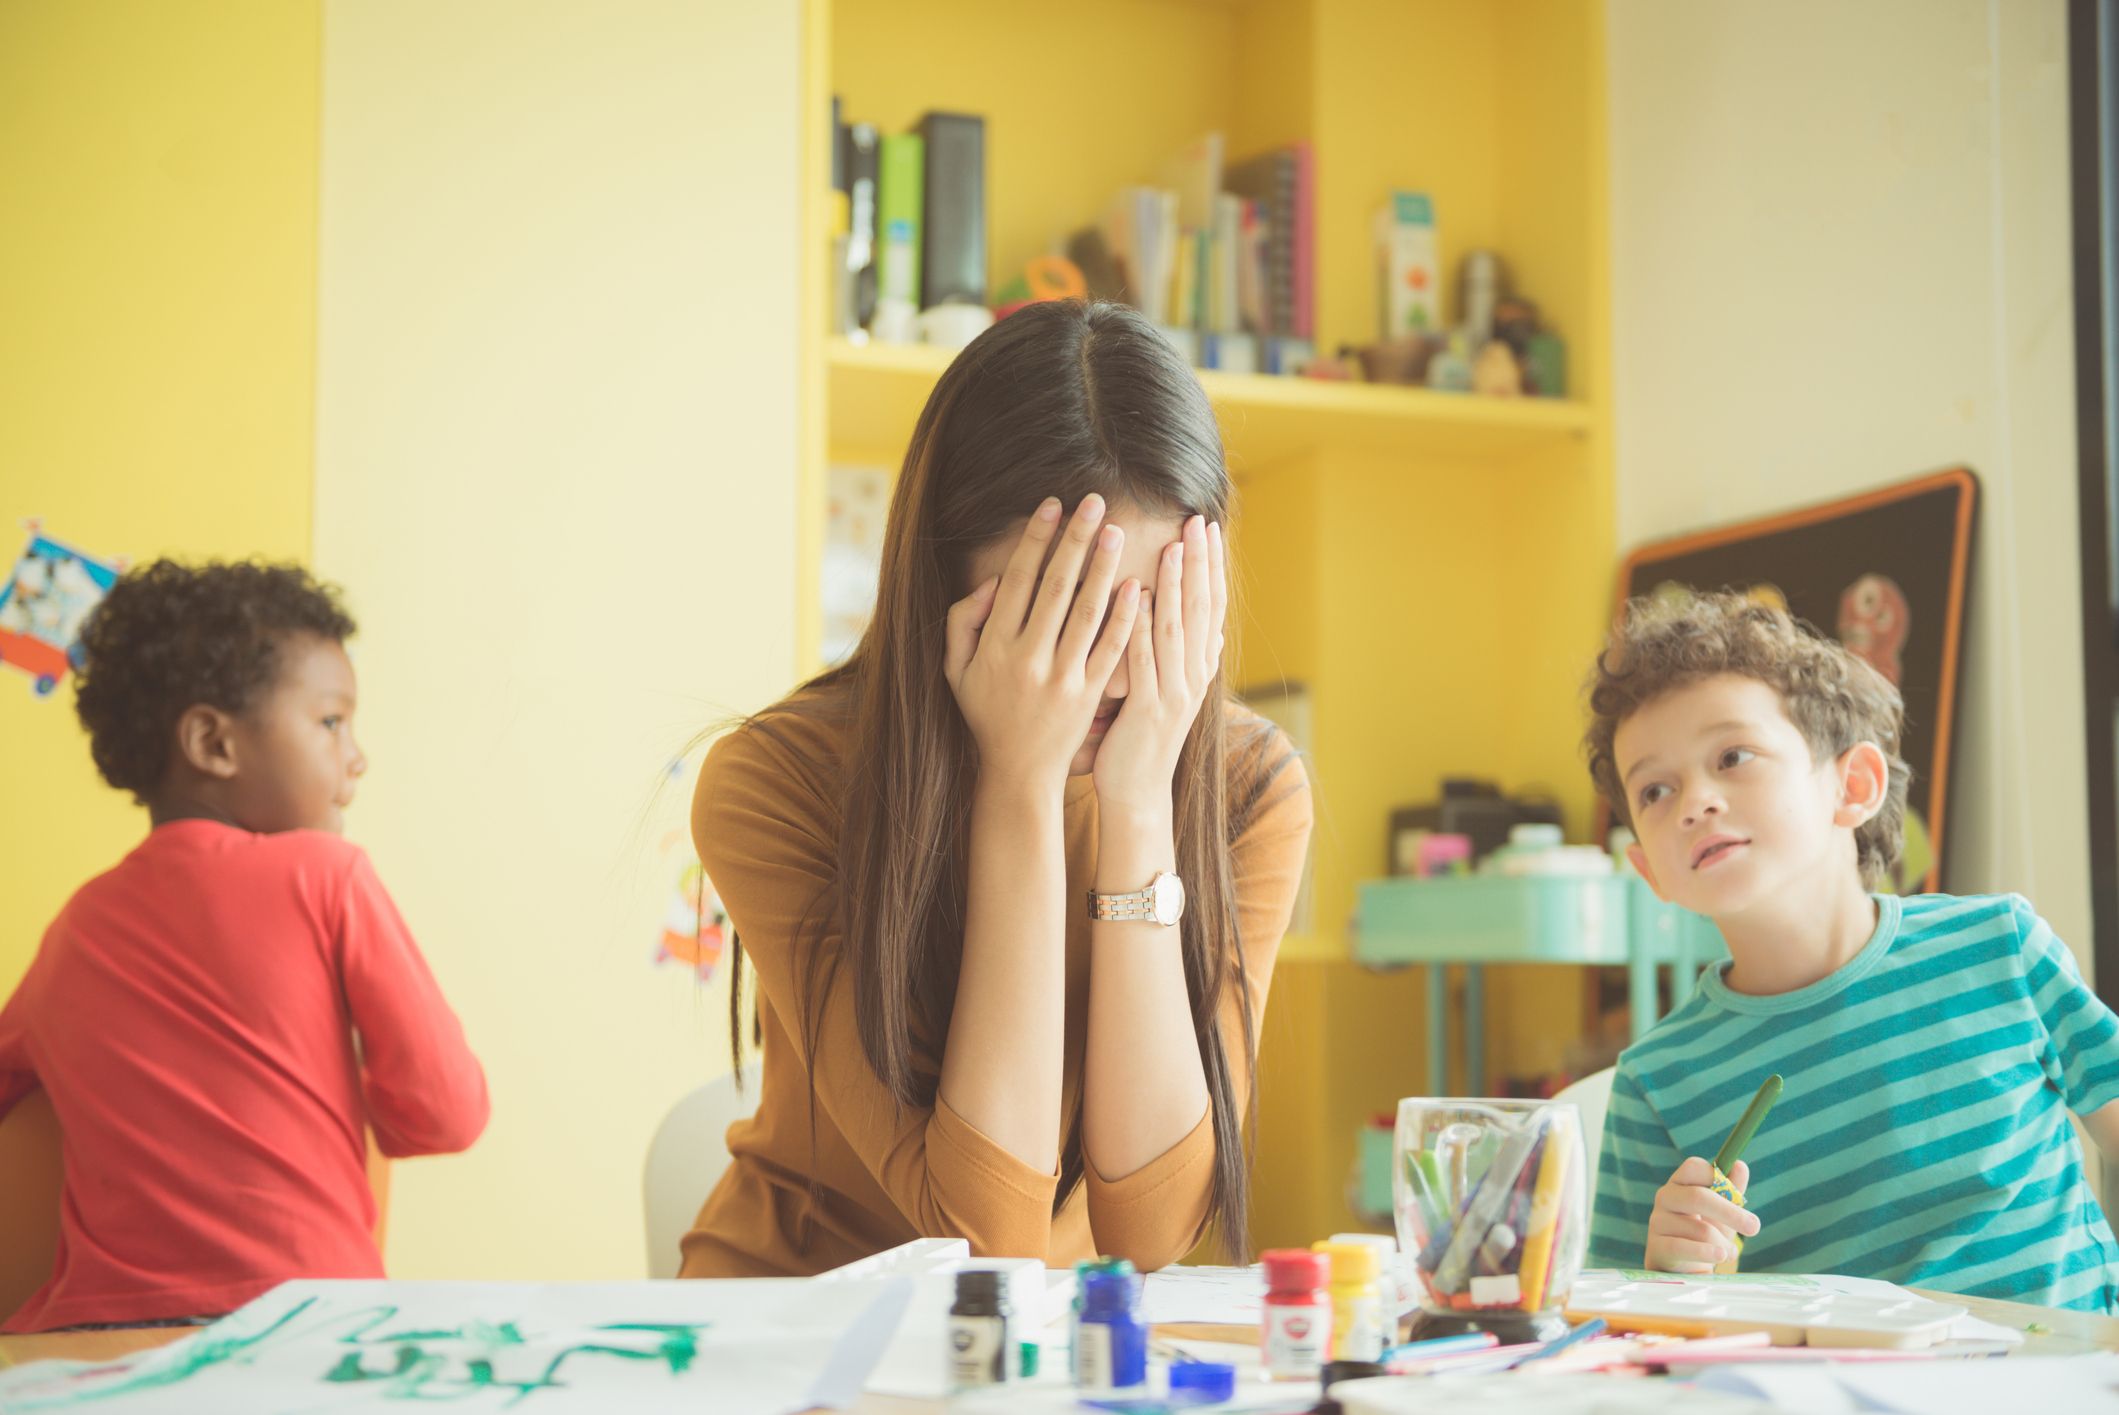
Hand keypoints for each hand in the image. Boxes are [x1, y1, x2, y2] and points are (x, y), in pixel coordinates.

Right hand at [945, 495, 1141, 792]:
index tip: (1052, 506)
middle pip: (1056, 587)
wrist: (1018, 770)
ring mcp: (1061, 677)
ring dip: (1102, 568)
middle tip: (1093, 502)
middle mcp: (1027, 658)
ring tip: (1114, 531)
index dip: (1036, 540)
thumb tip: (991, 582)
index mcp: (994, 646)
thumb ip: (962, 622)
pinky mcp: (1088, 695)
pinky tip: (1135, 587)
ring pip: (1086, 613)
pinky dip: (1123, 618)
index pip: (1018, 580)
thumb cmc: (986, 712)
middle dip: (1075, 540)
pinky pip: (1110, 650)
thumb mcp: (954, 669)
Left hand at [1092, 516, 1225, 816]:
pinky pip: (1145, 661)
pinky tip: (1135, 597)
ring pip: (1177, 630)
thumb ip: (1186, 660)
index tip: (1208, 527)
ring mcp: (1173, 694)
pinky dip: (1141, 627)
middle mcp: (1193, 677)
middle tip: (1197, 522)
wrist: (1137, 793)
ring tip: (1172, 547)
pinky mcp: (1147, 710)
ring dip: (1175, 586)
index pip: (1211, 606)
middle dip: (1199, 564)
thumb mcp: (1171, 693)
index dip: (1211, 566)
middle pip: (1201, 610)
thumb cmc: (1143, 739)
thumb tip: (1209, 631)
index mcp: (1198, 669)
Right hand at [1645, 1156, 1757, 1272]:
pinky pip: (1685, 1248)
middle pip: (1697, 1197)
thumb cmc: (1703, 1235)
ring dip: (1723, 1244)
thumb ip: (1731, 1191)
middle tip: (1754, 1227)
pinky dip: (1708, 1253)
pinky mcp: (1657, 1247)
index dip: (1716, 1177)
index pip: (1693, 1167)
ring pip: (1700, 1230)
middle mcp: (1665, 1198)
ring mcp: (1658, 1222)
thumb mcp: (1721, 1214)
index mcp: (1680, 1183)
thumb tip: (1740, 1165)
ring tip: (1727, 1252)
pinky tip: (1720, 1256)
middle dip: (1730, 1213)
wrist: (1683, 1270)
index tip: (1737, 1194)